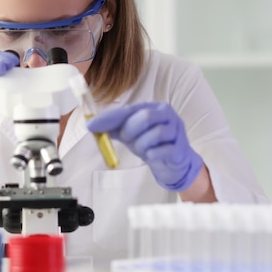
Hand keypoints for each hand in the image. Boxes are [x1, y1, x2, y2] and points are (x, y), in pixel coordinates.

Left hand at [86, 102, 203, 190]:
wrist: (173, 164)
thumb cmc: (152, 144)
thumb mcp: (131, 134)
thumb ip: (114, 128)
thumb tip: (92, 124)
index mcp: (154, 107)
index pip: (128, 109)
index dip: (109, 118)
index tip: (91, 126)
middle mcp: (167, 115)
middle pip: (146, 117)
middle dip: (130, 131)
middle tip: (128, 140)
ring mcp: (176, 131)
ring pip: (154, 134)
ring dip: (141, 145)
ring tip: (143, 149)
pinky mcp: (180, 149)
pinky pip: (161, 151)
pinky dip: (151, 155)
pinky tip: (152, 155)